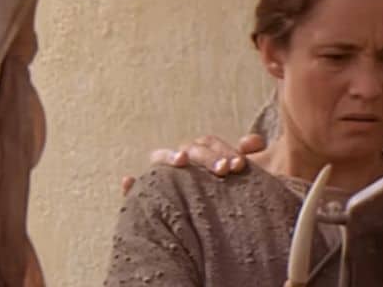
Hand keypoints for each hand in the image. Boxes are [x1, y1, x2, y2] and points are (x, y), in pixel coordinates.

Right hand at [120, 133, 266, 195]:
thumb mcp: (245, 182)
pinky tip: (128, 181)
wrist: (223, 240)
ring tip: (181, 161)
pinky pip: (136, 192)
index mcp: (203, 157)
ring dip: (169, 157)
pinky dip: (131, 186)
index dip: (224, 151)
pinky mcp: (151, 201)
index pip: (209, 144)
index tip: (239, 165)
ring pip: (160, 160)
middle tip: (224, 170)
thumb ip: (247, 158)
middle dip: (207, 157)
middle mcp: (183, 165)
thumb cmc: (232, 203)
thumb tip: (255, 141)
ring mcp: (166, 180)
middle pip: (189, 150)